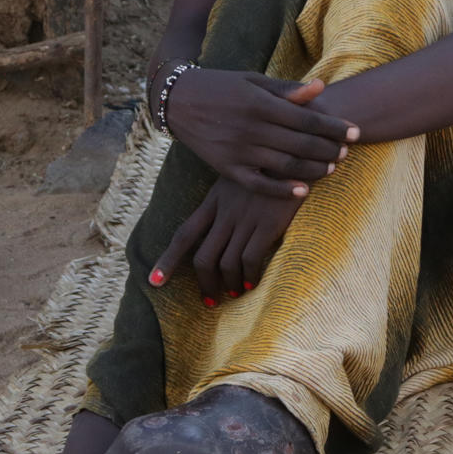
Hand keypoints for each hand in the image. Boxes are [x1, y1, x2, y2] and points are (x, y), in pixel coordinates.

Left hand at [149, 177, 302, 305]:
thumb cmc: (273, 168)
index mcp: (214, 200)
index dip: (167, 261)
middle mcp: (225, 212)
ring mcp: (246, 218)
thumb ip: (229, 199)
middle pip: (203, 257)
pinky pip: (251, 259)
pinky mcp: (268, 223)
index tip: (154, 283)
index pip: (184, 234)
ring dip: (229, 284)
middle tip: (210, 301)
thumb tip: (224, 227)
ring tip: (234, 293)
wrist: (298, 153)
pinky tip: (253, 283)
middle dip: (204, 284)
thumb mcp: (241, 177)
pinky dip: (249, 276)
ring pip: (226, 263)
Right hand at [162, 69, 357, 197]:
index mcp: (260, 103)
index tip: (356, 132)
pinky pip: (258, 184)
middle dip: (329, 149)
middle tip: (347, 152)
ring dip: (313, 169)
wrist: (177, 100)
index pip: (307, 119)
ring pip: (285, 165)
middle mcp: (251, 128)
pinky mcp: (226, 168)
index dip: (334, 127)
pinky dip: (281, 190)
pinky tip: (302, 191)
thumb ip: (286, 89)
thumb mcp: (253, 81)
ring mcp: (238, 150)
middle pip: (301, 144)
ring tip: (332, 168)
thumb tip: (320, 88)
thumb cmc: (222, 87)